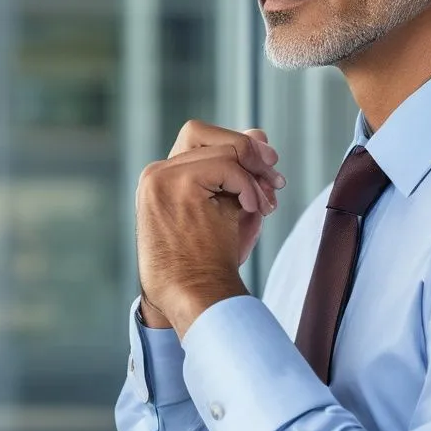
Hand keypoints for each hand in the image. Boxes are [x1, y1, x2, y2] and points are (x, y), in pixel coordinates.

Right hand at [135, 121, 285, 336]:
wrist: (194, 297)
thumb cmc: (208, 263)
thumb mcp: (228, 211)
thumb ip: (240, 172)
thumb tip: (261, 132)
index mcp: (163, 180)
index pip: (199, 139)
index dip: (235, 145)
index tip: (268, 169)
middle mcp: (156, 174)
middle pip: (204, 132)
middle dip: (247, 148)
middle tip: (274, 176)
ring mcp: (161, 178)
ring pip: (221, 149)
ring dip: (253, 174)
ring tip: (265, 205)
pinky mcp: (172, 184)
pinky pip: (227, 165)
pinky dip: (249, 186)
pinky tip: (254, 211)